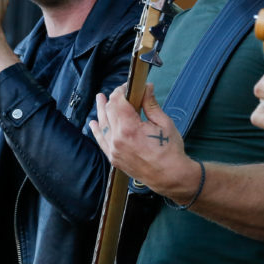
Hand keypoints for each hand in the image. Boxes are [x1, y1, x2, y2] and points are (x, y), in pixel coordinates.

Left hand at [90, 83, 197, 202]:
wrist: (169, 177)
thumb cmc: (170, 150)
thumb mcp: (164, 123)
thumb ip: (151, 104)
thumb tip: (147, 88)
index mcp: (129, 128)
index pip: (117, 101)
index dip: (121, 90)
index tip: (128, 87)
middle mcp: (117, 139)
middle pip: (109, 111)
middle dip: (113, 99)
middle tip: (121, 92)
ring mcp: (113, 150)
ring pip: (102, 125)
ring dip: (101, 111)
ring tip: (99, 98)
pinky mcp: (114, 158)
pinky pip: (101, 141)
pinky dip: (97, 131)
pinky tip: (93, 123)